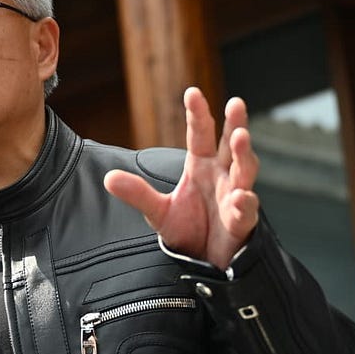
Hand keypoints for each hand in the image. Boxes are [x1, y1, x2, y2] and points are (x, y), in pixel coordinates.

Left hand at [102, 87, 259, 268]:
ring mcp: (235, 195)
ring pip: (244, 170)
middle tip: (235, 104)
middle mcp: (221, 175)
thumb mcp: (157, 211)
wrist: (202, 261)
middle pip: (230, 145)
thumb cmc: (187, 229)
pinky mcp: (242, 221)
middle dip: (235, 124)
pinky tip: (241, 197)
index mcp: (200, 166)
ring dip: (244, 154)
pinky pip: (245, 211)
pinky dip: (244, 204)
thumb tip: (108, 178)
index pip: (200, 135)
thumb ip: (137, 193)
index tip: (192, 92)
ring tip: (240, 138)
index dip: (197, 114)